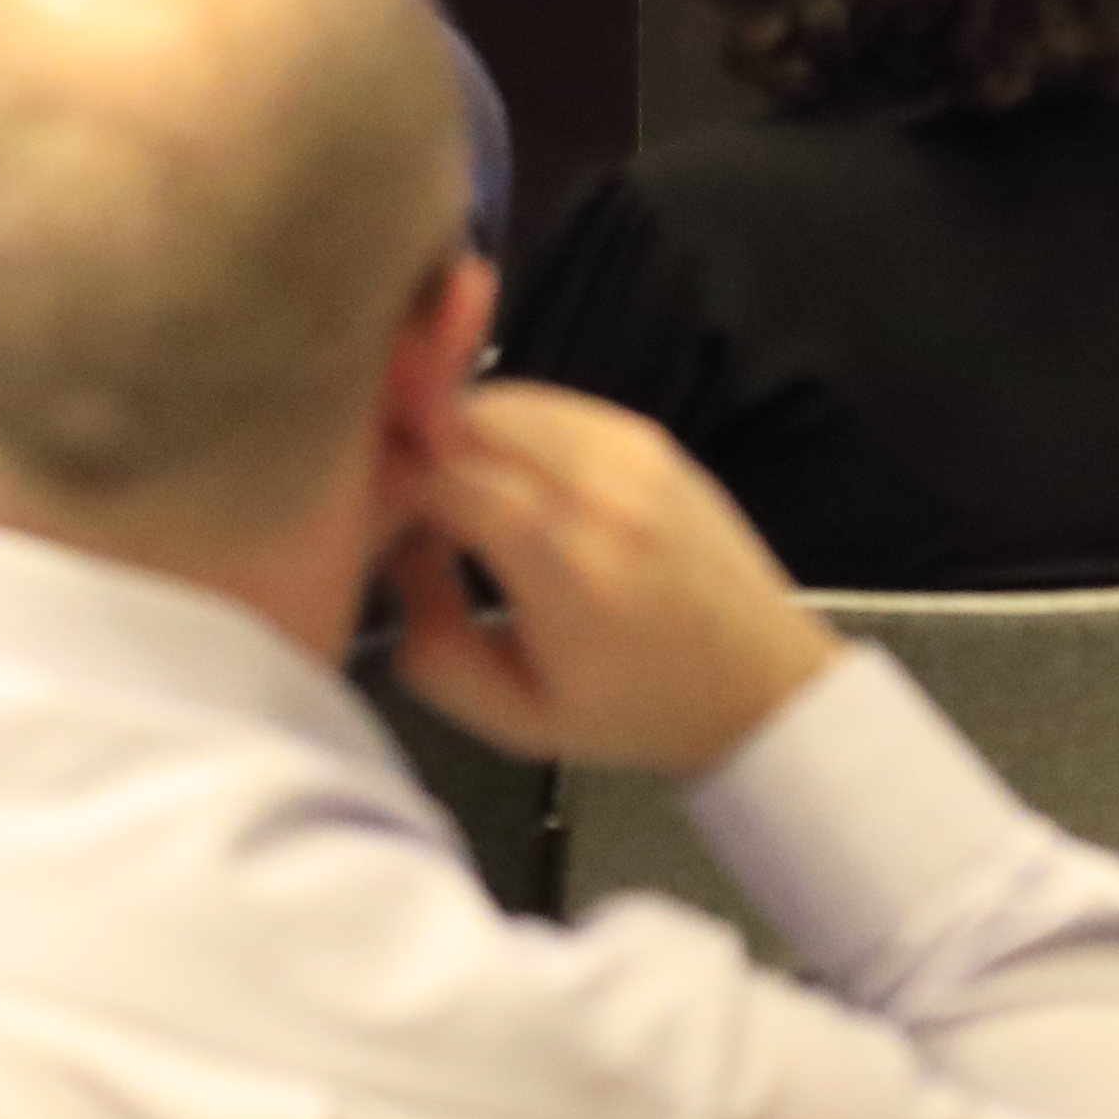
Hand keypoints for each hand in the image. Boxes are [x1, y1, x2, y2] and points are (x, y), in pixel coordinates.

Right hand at [382, 379, 843, 781]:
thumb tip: (393, 553)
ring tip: (446, 503)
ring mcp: (632, 450)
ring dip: (453, 436)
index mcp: (571, 566)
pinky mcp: (646, 435)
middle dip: (410, 452)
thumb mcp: (512, 718)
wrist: (759, 683)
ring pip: (502, 400)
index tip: (360, 525)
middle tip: (395, 510)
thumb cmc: (632, 712)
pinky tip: (501, 486)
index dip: (383, 487)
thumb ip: (430, 643)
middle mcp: (604, 489)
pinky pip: (546, 406)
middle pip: (463, 419)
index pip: (443, 475)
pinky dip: (503, 431)